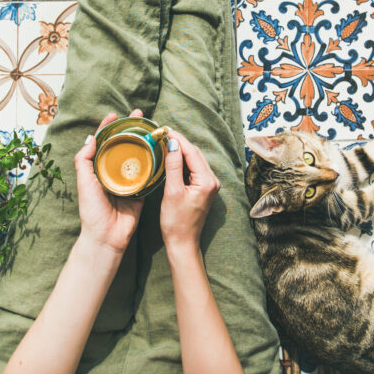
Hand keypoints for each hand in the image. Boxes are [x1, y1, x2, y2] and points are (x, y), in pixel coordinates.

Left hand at [75, 109, 143, 254]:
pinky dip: (156, 161)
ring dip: (145, 140)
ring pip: (138, 155)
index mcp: (100, 169)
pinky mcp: (142, 190)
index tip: (116, 114)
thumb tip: (91, 137)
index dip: (109, 127)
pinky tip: (162, 149)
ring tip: (153, 127)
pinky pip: (150, 173)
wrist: (107, 237)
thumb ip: (84, 161)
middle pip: (124, 144)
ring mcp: (130, 180)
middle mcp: (115, 171)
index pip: (104, 142)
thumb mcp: (84, 183)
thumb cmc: (92, 211)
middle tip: (140, 114)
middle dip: (131, 128)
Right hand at [160, 129, 219, 253]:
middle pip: (195, 154)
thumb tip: (171, 144)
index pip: (192, 152)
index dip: (178, 139)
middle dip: (179, 143)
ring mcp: (209, 185)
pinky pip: (193, 169)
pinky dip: (182, 162)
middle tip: (162, 134)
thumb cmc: (176, 222)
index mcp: (207, 180)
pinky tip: (171, 158)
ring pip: (194, 160)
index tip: (164, 129)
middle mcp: (212, 180)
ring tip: (164, 143)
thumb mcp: (172, 192)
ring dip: (180, 151)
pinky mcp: (203, 189)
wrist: (182, 244)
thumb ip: (173, 166)